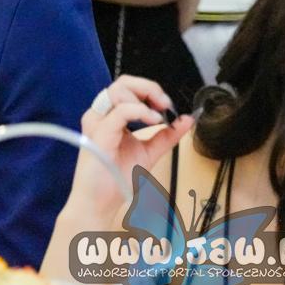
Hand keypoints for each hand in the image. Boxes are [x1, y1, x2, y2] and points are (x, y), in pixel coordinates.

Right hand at [68, 75, 193, 221]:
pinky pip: (120, 111)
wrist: (100, 201)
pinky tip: (153, 121)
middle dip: (149, 88)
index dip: (150, 90)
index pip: (128, 88)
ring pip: (118, 90)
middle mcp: (101, 115)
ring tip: (157, 116)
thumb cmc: (116, 178)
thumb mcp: (149, 152)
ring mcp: (98, 122)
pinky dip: (141, 111)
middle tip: (165, 104)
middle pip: (122, 82)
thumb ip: (167, 136)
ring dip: (143, 98)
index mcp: (110, 117)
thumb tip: (186, 120)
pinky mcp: (100, 133)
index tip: (167, 105)